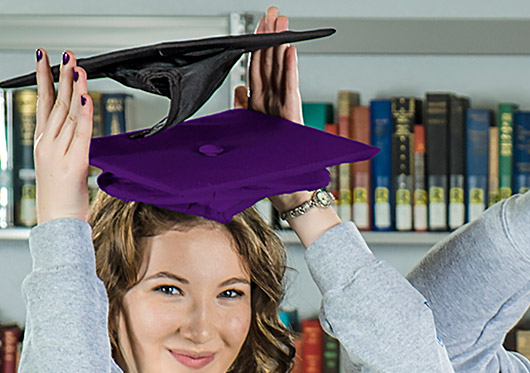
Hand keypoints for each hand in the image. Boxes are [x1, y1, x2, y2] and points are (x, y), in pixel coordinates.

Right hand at [33, 49, 92, 223]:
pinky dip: (84, 115)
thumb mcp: (60, 165)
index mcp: (43, 143)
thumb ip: (67, 144)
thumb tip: (79, 123)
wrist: (57, 225)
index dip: (43, 79)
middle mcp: (47, 145)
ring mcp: (58, 154)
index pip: (42, 103)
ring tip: (77, 66)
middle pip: (54, 103)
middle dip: (60, 76)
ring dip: (74, 88)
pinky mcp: (74, 165)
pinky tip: (86, 97)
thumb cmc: (61, 199)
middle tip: (65, 54)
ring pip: (68, 114)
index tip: (43, 58)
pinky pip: (81, 134)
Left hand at [238, 7, 338, 242]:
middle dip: (270, 38)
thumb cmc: (271, 173)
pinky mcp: (292, 121)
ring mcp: (284, 113)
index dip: (256, 48)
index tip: (258, 27)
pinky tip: (288, 51)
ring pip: (280, 73)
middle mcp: (273, 108)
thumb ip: (241, 112)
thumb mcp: (245, 139)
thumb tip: (237, 88)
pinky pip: (290, 90)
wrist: (289, 196)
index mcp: (260, 111)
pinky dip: (290, 70)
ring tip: (282, 23)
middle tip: (273, 14)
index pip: (257, 72)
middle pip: (270, 66)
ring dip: (280, 46)